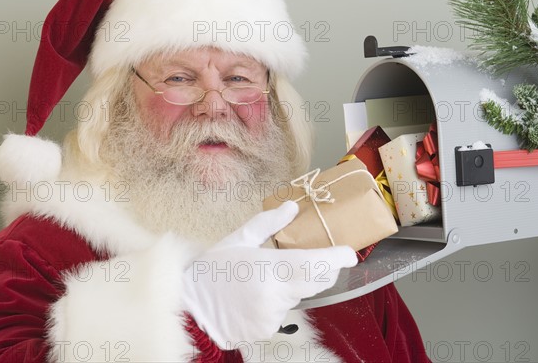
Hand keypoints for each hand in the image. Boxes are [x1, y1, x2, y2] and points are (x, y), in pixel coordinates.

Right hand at [182, 201, 356, 348]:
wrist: (188, 306)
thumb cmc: (210, 270)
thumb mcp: (238, 239)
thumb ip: (268, 224)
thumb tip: (292, 208)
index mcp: (269, 268)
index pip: (315, 264)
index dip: (337, 259)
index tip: (349, 253)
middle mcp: (275, 295)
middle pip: (315, 282)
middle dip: (323, 270)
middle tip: (321, 257)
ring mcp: (272, 316)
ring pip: (298, 297)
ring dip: (294, 286)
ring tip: (266, 277)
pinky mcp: (267, 330)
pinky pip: (284, 312)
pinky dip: (279, 302)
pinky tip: (258, 295)